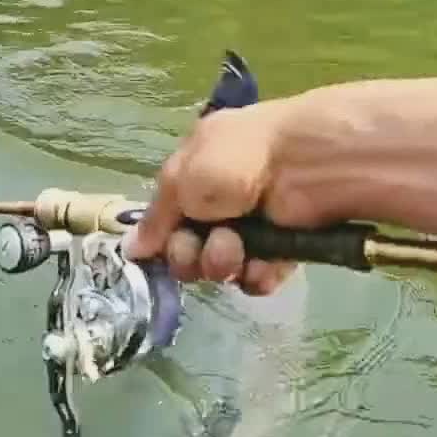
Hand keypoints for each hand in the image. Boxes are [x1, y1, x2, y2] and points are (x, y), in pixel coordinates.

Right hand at [125, 102, 318, 296]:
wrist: (305, 164)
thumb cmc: (235, 159)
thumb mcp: (181, 177)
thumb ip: (156, 218)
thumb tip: (131, 250)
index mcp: (195, 173)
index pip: (166, 218)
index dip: (160, 237)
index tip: (157, 248)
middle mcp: (221, 201)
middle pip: (188, 250)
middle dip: (187, 255)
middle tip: (199, 244)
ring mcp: (252, 227)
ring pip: (220, 267)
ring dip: (220, 262)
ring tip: (235, 245)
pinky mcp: (283, 249)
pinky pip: (257, 277)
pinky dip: (256, 275)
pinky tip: (260, 264)